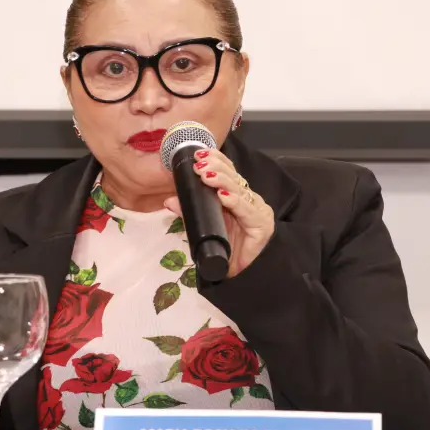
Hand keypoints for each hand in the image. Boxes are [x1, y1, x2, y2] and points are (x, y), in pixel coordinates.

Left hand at [163, 148, 275, 277]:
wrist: (243, 276)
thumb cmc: (226, 250)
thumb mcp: (204, 227)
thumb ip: (190, 212)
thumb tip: (169, 201)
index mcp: (237, 197)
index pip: (229, 173)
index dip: (216, 161)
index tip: (199, 154)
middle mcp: (249, 200)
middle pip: (234, 178)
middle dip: (216, 167)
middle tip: (199, 162)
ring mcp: (257, 211)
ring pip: (239, 190)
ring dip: (222, 180)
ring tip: (206, 175)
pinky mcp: (261, 225)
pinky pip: (247, 210)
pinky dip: (234, 202)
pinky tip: (223, 196)